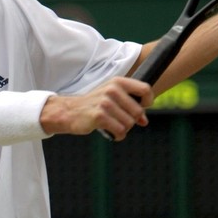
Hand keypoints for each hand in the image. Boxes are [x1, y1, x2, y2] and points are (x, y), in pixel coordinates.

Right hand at [40, 77, 154, 140]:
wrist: (70, 111)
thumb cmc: (94, 104)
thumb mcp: (111, 97)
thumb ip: (130, 105)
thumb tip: (144, 121)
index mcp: (117, 82)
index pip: (145, 89)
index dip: (148, 101)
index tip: (142, 108)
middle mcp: (112, 90)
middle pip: (138, 111)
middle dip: (132, 120)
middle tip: (119, 120)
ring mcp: (105, 102)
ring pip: (129, 123)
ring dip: (123, 128)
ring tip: (112, 125)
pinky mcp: (100, 116)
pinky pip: (120, 131)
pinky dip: (118, 135)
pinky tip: (110, 132)